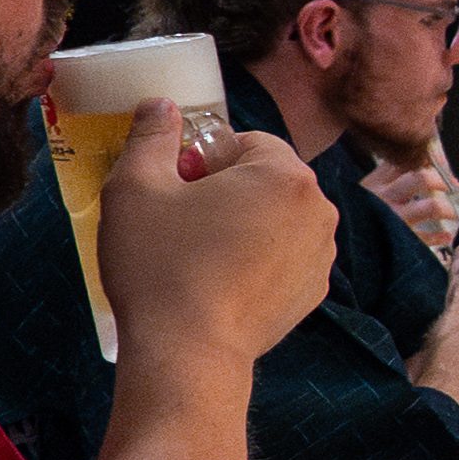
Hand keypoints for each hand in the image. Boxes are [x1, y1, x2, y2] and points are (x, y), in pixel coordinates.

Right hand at [96, 99, 331, 368]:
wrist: (187, 355)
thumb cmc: (160, 265)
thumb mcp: (136, 188)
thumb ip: (151, 136)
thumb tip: (161, 105)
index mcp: (286, 173)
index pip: (245, 141)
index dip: (203, 160)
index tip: (175, 190)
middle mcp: (320, 209)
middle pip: (264, 178)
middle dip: (224, 191)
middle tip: (180, 224)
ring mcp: (322, 255)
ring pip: (274, 218)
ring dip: (241, 225)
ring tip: (197, 257)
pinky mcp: (313, 293)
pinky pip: (282, 257)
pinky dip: (256, 261)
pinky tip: (218, 285)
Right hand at [361, 156, 458, 249]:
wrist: (342, 252)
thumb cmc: (353, 221)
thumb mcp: (361, 195)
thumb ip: (384, 178)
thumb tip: (419, 163)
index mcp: (374, 184)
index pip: (404, 161)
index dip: (427, 160)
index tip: (439, 166)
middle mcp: (384, 199)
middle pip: (421, 178)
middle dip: (441, 181)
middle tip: (450, 187)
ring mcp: (393, 220)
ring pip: (432, 206)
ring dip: (449, 208)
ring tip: (454, 212)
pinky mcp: (400, 241)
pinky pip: (428, 237)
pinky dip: (440, 236)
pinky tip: (445, 236)